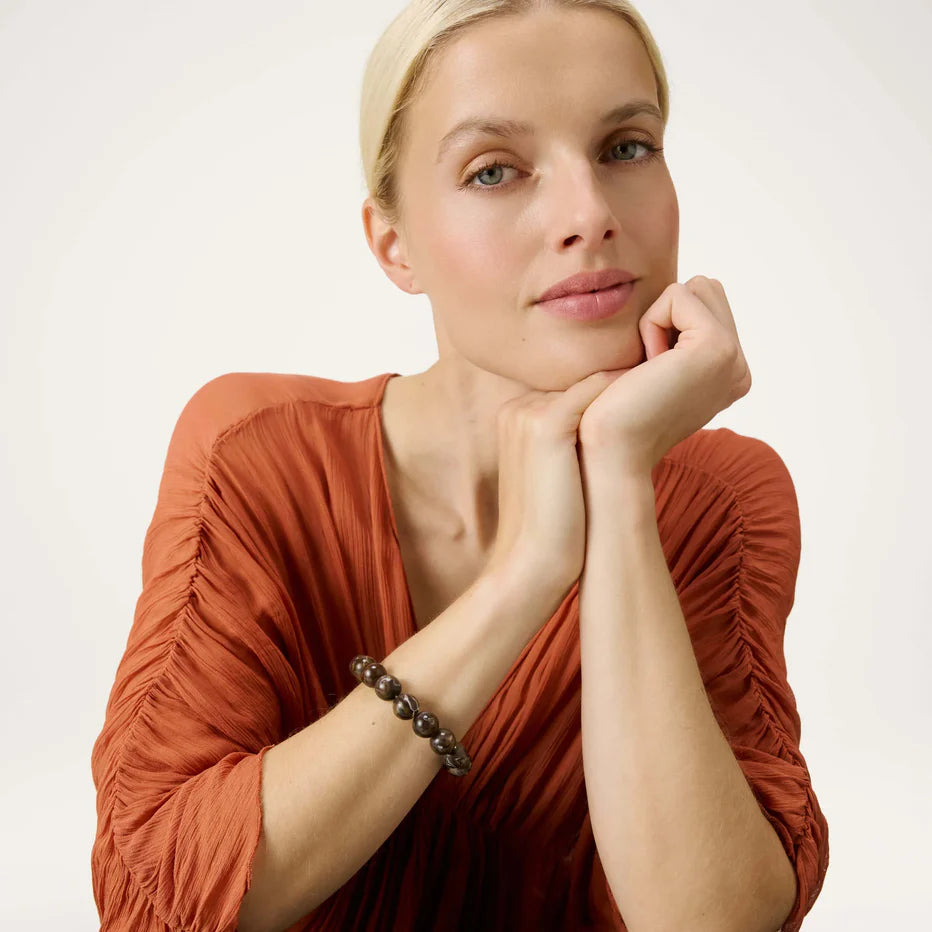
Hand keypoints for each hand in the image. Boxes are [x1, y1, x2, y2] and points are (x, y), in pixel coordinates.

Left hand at [576, 276, 750, 474]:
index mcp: (731, 374)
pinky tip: (649, 365)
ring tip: (651, 365)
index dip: (667, 324)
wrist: (613, 448)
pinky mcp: (716, 347)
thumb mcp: (657, 371)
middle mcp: (740, 368)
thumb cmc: (617, 412)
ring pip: (696, 287)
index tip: (653, 373)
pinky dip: (652, 322)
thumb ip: (679, 339)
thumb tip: (679, 298)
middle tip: (651, 366)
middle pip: (707, 289)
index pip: (708, 304)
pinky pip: (678, 296)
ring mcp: (734, 358)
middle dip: (669, 314)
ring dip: (660, 317)